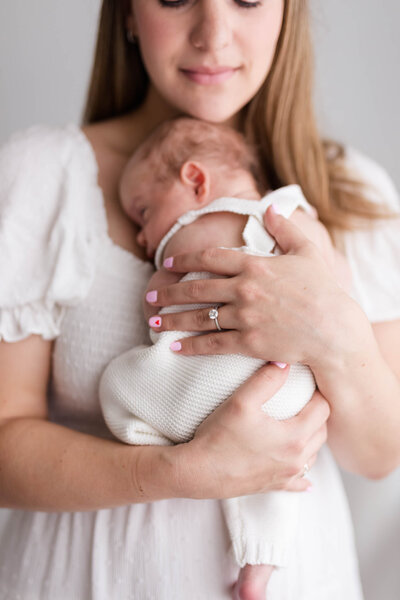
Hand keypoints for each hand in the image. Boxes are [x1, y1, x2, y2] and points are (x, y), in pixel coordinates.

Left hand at [146, 207, 354, 368]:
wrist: (334, 330)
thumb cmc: (324, 290)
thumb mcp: (307, 252)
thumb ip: (286, 229)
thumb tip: (271, 208)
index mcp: (255, 265)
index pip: (211, 258)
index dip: (186, 260)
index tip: (168, 264)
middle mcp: (245, 289)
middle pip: (197, 288)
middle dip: (169, 292)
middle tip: (150, 296)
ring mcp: (245, 317)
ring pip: (200, 317)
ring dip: (173, 319)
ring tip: (153, 321)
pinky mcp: (249, 343)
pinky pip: (213, 344)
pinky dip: (191, 346)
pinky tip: (174, 347)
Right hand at [173, 362, 329, 498]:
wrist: (199, 472)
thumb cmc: (219, 436)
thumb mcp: (242, 401)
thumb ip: (266, 379)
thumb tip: (285, 362)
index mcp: (295, 436)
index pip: (323, 408)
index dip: (318, 393)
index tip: (308, 384)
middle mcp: (296, 459)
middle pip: (322, 431)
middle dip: (317, 414)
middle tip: (305, 400)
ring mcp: (286, 475)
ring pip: (313, 455)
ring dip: (311, 439)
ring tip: (300, 425)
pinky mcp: (274, 486)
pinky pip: (299, 483)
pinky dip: (303, 475)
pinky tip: (304, 477)